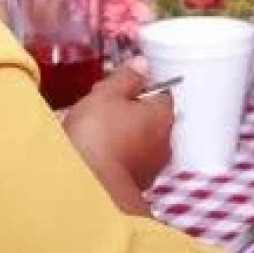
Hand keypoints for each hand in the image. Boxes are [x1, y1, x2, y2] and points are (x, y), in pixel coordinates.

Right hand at [62, 61, 174, 201]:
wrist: (89, 189)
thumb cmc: (97, 136)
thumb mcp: (106, 94)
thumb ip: (127, 77)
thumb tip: (142, 63)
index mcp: (162, 114)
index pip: (159, 91)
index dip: (136, 87)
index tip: (112, 89)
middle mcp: (164, 141)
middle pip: (149, 117)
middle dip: (127, 112)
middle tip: (98, 110)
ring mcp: (152, 167)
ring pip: (139, 141)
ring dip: (122, 136)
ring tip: (93, 135)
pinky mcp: (137, 185)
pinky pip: (128, 162)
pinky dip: (116, 157)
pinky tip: (96, 156)